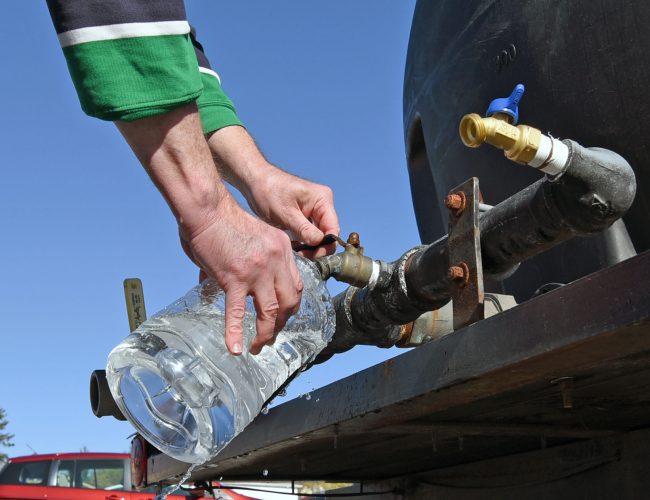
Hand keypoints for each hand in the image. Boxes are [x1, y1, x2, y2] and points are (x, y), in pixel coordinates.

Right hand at [180, 195, 302, 354]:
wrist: (208, 210)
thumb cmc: (225, 219)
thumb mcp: (256, 234)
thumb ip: (255, 259)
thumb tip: (240, 279)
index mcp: (282, 249)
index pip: (297, 285)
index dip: (291, 305)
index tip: (283, 316)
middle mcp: (275, 262)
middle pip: (289, 302)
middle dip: (282, 324)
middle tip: (271, 336)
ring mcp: (256, 272)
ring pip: (270, 311)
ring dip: (265, 333)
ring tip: (258, 346)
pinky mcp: (233, 278)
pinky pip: (236, 311)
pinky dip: (235, 333)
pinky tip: (235, 348)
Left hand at [207, 126, 339, 258]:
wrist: (253, 182)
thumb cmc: (268, 190)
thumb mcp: (286, 213)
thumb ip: (304, 229)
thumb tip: (319, 243)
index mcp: (322, 200)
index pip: (333, 228)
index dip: (326, 245)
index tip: (312, 256)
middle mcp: (322, 205)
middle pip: (327, 234)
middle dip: (317, 248)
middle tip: (302, 256)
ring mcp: (313, 211)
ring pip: (318, 236)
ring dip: (309, 247)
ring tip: (295, 251)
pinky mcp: (304, 217)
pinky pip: (309, 234)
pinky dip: (303, 243)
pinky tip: (292, 246)